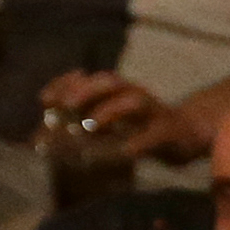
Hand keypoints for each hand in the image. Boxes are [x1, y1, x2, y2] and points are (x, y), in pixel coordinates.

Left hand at [34, 69, 171, 168]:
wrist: (188, 133)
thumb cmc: (139, 127)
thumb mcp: (109, 120)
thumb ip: (80, 120)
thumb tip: (41, 132)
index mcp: (116, 90)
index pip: (88, 78)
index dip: (65, 84)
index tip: (44, 99)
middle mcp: (134, 94)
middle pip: (110, 81)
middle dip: (85, 90)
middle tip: (65, 105)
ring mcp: (154, 111)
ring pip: (135, 101)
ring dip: (110, 110)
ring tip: (90, 125)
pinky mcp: (170, 131)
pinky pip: (156, 134)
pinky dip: (141, 141)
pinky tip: (126, 151)